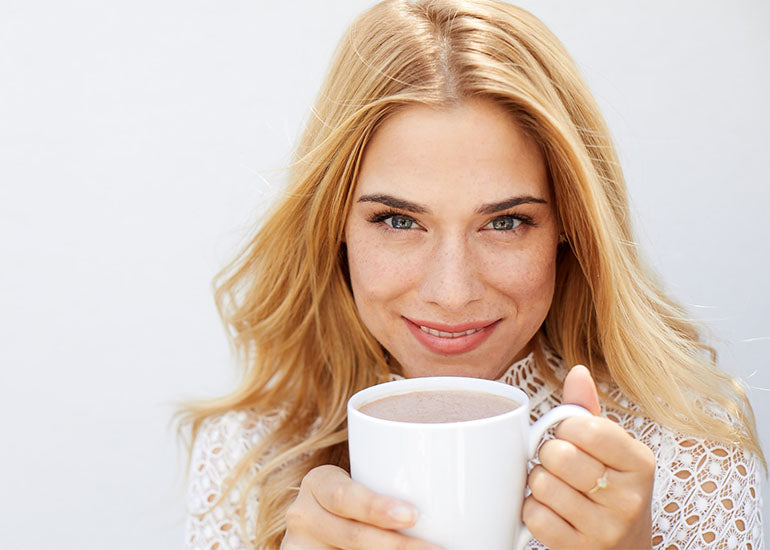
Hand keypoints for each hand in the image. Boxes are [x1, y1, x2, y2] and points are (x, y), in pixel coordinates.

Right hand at [281, 464, 442, 549]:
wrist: (320, 524)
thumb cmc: (356, 501)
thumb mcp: (361, 485)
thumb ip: (392, 484)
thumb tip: (463, 492)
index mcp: (319, 483)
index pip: (345, 496)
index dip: (376, 508)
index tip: (414, 516)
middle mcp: (303, 515)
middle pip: (352, 537)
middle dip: (395, 547)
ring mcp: (300, 547)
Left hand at [522, 365, 654, 548]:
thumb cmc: (610, 489)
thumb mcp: (611, 451)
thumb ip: (588, 412)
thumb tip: (577, 371)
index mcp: (640, 463)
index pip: (587, 428)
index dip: (564, 428)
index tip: (568, 438)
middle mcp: (630, 498)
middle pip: (559, 455)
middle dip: (547, 455)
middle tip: (557, 463)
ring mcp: (606, 529)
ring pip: (542, 484)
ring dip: (538, 482)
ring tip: (555, 487)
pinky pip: (534, 516)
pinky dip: (532, 510)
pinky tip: (550, 510)